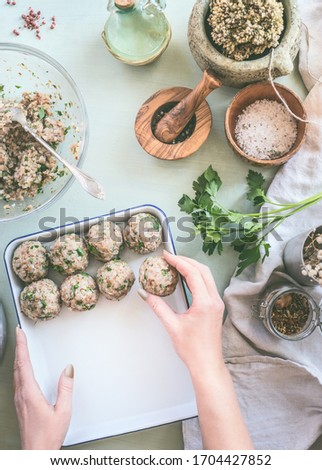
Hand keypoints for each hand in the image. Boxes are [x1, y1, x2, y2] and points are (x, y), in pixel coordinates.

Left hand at [14, 327, 73, 449]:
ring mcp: (19, 401)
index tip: (21, 334)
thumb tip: (68, 369)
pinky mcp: (20, 405)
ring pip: (15, 373)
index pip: (24, 364)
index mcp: (30, 394)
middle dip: (19, 348)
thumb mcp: (63, 411)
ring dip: (18, 358)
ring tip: (21, 347)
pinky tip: (22, 370)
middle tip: (20, 335)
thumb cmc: (47, 437)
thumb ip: (66, 388)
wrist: (36, 454)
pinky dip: (19, 369)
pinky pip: (17, 381)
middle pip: (17, 366)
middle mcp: (21, 396)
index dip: (22, 346)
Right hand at [138, 252, 252, 449]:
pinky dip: (197, 276)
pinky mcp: (216, 307)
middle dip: (186, 260)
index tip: (166, 255)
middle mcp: (214, 299)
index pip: (192, 273)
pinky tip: (185, 277)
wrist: (207, 364)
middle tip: (170, 257)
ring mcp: (217, 303)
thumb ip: (158, 307)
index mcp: (205, 302)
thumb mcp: (172, 326)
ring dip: (192, 267)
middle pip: (202, 270)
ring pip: (207, 276)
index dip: (179, 261)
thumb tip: (144, 294)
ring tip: (176, 263)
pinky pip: (208, 284)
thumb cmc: (191, 349)